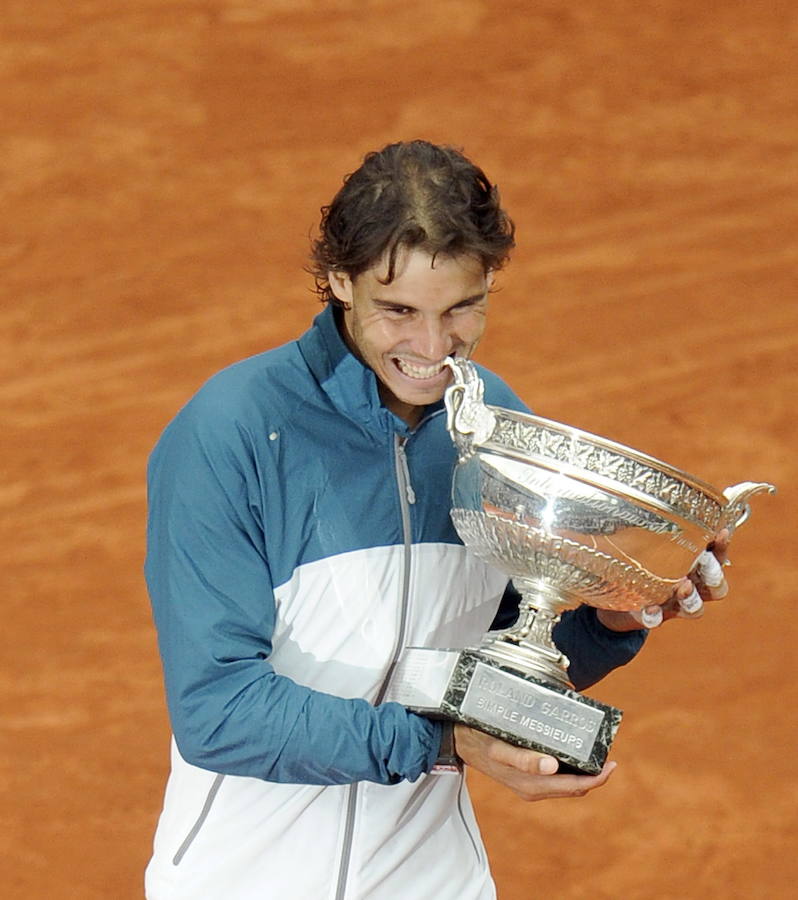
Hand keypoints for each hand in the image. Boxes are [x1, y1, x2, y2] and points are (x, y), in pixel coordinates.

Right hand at [453, 724, 615, 800]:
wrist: (459, 740)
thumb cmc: (480, 740)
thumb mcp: (499, 748)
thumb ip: (524, 759)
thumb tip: (552, 766)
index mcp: (530, 784)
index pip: (573, 786)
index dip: (595, 778)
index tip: (611, 763)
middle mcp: (532, 789)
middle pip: (573, 787)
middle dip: (593, 774)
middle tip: (607, 754)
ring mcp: (529, 785)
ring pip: (566, 783)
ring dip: (582, 772)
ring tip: (594, 751)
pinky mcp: (525, 779)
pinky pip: (555, 779)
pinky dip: (568, 768)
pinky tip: (572, 752)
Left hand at [597, 529, 730, 631]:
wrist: (618, 597)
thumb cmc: (645, 562)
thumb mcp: (654, 541)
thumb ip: (667, 522)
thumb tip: (680, 488)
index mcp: (695, 568)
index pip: (718, 558)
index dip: (723, 547)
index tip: (721, 531)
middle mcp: (691, 588)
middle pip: (716, 588)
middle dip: (714, 575)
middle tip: (704, 561)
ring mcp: (673, 604)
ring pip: (695, 608)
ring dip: (692, 598)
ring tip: (683, 586)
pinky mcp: (650, 616)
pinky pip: (656, 620)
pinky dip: (654, 615)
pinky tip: (649, 609)